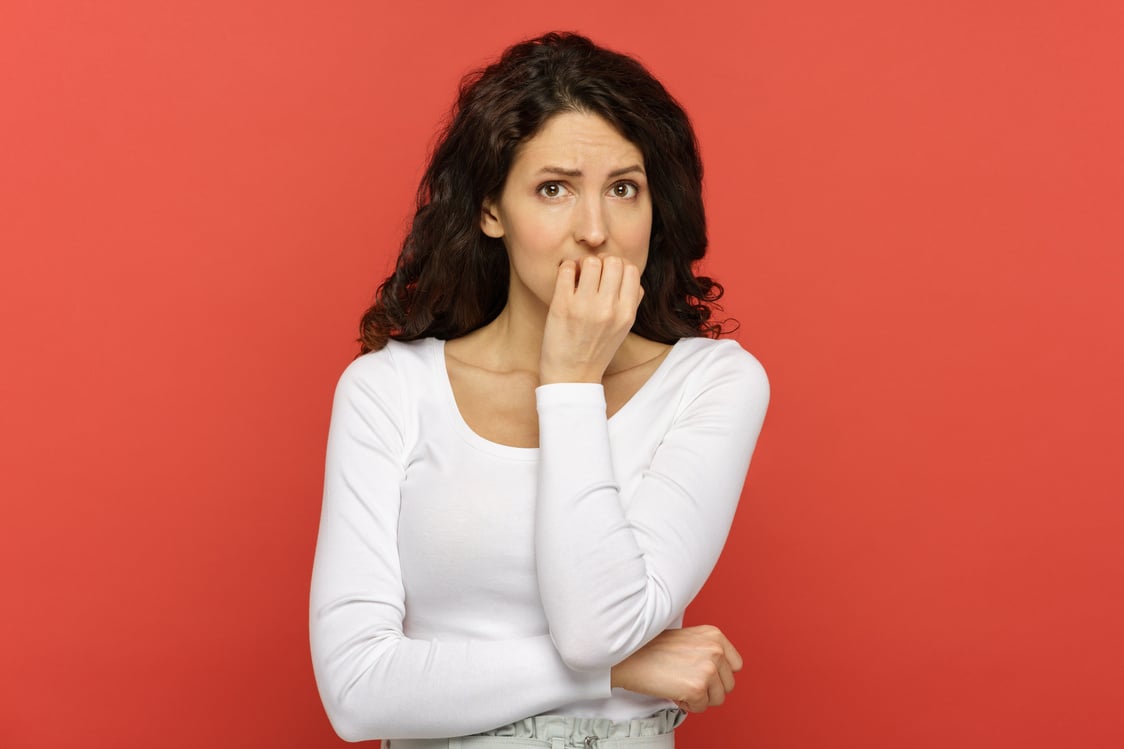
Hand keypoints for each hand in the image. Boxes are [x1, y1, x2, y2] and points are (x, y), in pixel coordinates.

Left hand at [539, 255, 642, 383]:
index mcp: (627, 314)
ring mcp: (585, 307)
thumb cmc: (596, 350)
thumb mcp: (622, 328)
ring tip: (578, 277)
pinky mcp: (562, 306)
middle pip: (613, 261)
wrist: (571, 377)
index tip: (608, 275)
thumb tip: (627, 272)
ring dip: (583, 264)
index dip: (620, 266)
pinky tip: (566, 280)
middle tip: (592, 274)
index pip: (632, 270)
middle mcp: (609, 309)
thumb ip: (630, 301)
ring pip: (591, 261)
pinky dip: (566, 269)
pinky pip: (567, 270)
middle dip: (602, 262)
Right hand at [610, 625, 742, 712]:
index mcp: (714, 635)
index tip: (702, 673)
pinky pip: (701, 707)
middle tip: (685, 679)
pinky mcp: (698, 687)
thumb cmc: (651, 648)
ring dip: (698, 697)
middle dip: (708, 688)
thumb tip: (719, 672)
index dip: (718, 674)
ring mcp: (708, 669)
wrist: (628, 656)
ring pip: (717, 699)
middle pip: (729, 684)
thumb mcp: (688, 639)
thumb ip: (707, 651)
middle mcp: (715, 650)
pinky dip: (687, 705)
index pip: (736, 665)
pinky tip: (673, 690)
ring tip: (679, 684)